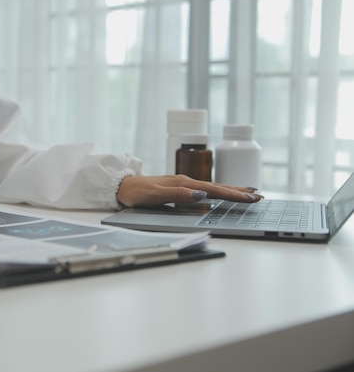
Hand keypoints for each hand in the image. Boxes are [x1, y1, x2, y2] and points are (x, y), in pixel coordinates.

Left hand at [116, 175, 261, 207]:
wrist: (121, 186)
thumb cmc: (136, 192)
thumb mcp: (154, 195)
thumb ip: (177, 195)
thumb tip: (200, 194)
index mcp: (183, 183)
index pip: (213, 190)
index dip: (232, 195)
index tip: (250, 198)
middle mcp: (186, 181)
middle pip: (217, 187)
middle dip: (238, 192)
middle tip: (259, 196)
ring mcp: (183, 183)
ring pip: (212, 186)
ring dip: (231, 190)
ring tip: (249, 192)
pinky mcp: (180, 186)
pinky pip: (205, 188)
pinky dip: (218, 190)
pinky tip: (223, 192)